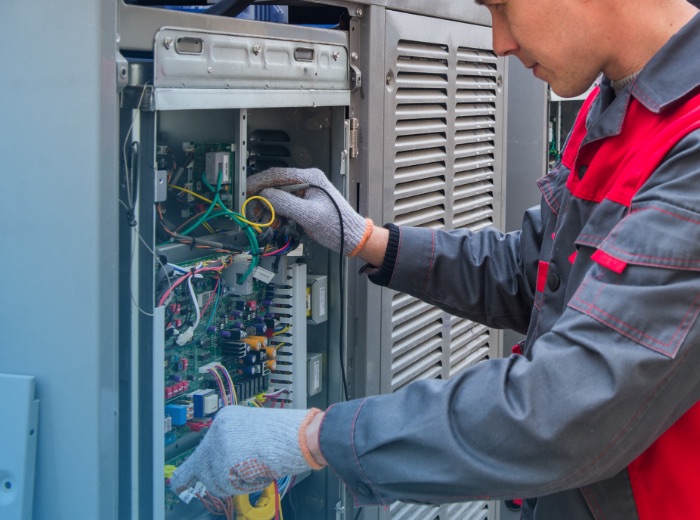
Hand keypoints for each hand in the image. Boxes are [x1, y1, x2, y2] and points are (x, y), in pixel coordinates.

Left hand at [170, 406, 322, 497]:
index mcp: (226, 418)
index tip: (179, 478)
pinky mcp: (223, 462)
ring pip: (213, 479)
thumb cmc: (286, 435)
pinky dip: (242, 486)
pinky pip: (226, 486)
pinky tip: (255, 472)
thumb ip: (236, 443)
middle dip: (200, 478)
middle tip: (183, 486)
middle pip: (199, 464)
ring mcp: (219, 445)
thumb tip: (225, 463)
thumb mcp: (255, 430)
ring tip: (253, 469)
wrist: (297, 436)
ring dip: (231, 483)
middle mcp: (218, 429)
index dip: (193, 464)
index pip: (202, 445)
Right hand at [246, 168, 372, 255]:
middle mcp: (306, 181)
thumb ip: (286, 203)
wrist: (352, 237)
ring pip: (278, 196)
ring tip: (270, 221)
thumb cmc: (338, 225)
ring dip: (270, 208)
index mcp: (310, 177)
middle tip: (254, 211)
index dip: (259, 182)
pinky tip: (279, 222)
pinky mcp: (304, 203)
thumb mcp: (309, 214)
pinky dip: (277, 213)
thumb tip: (265, 194)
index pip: (277, 174)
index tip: (246, 189)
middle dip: (263, 199)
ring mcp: (305, 192)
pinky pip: (284, 204)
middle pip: (275, 185)